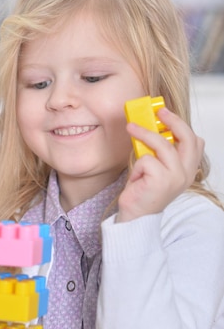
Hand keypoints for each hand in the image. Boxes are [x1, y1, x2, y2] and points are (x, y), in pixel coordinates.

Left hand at [117, 108, 203, 222]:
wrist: (136, 216)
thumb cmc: (144, 191)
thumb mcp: (158, 169)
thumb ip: (162, 152)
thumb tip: (154, 127)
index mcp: (188, 170)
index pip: (196, 142)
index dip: (182, 125)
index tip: (166, 114)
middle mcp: (186, 173)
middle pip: (187, 138)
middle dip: (172, 120)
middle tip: (158, 112)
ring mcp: (175, 177)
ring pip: (162, 144)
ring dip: (144, 133)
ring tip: (131, 128)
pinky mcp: (161, 180)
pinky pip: (146, 159)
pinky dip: (137, 165)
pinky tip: (137, 176)